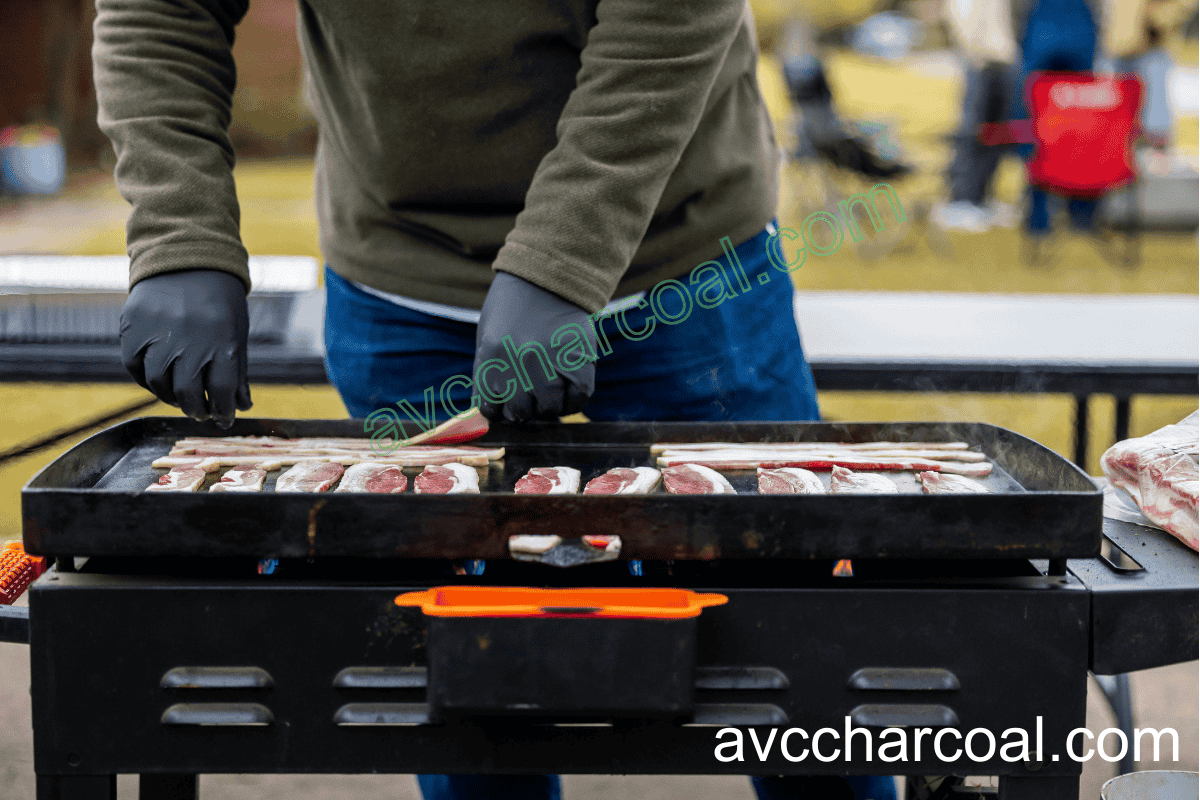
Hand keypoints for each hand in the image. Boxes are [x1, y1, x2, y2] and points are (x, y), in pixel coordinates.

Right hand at [120, 269, 251, 427]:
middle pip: (187, 392)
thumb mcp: (236, 332)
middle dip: (195, 409)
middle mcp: (188, 339)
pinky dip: (146, 379)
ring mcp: (157, 333)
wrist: (186, 260)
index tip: (223, 418)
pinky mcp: (132, 327)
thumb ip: (237, 370)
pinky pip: (134, 365)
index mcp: (222, 340)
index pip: (221, 390)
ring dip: (169, 397)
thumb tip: (242, 406)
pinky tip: (159, 380)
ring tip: (180, 397)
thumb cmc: (219, 301)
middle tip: (200, 413)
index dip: (223, 411)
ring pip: (158, 382)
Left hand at [474, 272, 597, 421]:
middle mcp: (519, 365)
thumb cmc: (513, 308)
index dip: (499, 409)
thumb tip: (489, 412)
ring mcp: (551, 364)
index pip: (491, 410)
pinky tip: (568, 389)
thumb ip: (487, 375)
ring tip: (551, 386)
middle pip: (521, 412)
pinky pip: (578, 400)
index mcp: (491, 358)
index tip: (506, 403)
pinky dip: (573, 401)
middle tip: (532, 391)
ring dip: (550, 404)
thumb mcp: (488, 337)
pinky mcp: (579, 362)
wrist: (547, 276)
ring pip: (550, 410)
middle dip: (526, 406)